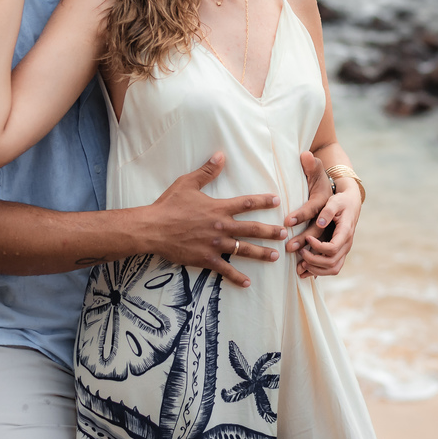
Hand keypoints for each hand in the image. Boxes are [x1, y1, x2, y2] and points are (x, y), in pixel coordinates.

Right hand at [143, 152, 287, 288]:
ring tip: (275, 256)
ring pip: (244, 250)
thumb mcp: (187, 183)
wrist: (153, 228)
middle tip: (284, 233)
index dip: (263, 201)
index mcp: (219, 208)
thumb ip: (207, 171)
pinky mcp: (206, 259)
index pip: (247, 203)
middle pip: (252, 229)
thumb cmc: (169, 205)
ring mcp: (216, 244)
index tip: (277, 201)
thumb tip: (221, 155)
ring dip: (261, 253)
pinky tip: (247, 282)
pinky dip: (237, 277)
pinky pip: (226, 269)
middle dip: (270, 231)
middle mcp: (221, 226)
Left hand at [285, 152, 361, 277]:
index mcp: (345, 232)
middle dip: (314, 260)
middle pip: (332, 262)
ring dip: (316, 269)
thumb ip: (327, 211)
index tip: (307, 238)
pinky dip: (319, 271)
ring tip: (301, 263)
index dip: (318, 247)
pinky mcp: (339, 252)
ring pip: (333, 269)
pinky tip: (305, 269)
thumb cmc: (341, 201)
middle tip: (300, 251)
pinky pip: (332, 267)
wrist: (351, 204)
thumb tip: (319, 223)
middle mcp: (346, 244)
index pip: (332, 248)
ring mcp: (344, 250)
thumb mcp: (335, 201)